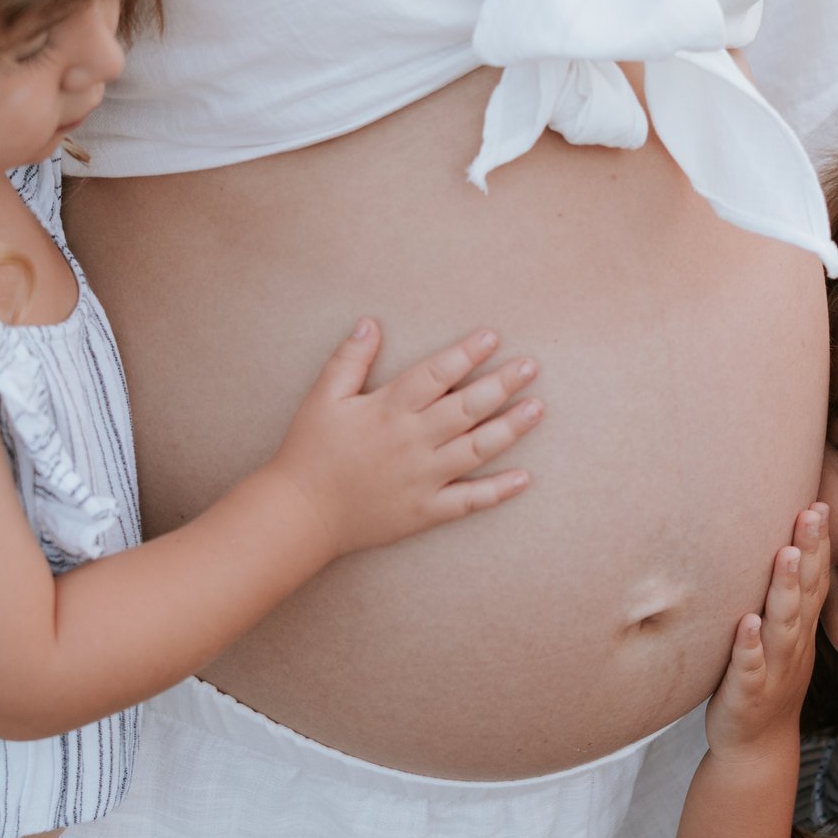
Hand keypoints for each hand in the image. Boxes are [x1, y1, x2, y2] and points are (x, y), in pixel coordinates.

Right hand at [262, 321, 542, 559]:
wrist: (300, 514)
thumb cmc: (309, 452)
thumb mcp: (322, 398)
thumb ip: (349, 360)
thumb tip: (370, 323)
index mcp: (388, 409)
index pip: (436, 374)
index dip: (466, 353)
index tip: (493, 337)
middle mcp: (412, 441)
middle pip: (466, 407)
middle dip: (502, 384)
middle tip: (531, 366)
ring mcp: (422, 478)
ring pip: (476, 449)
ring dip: (510, 428)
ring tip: (537, 408)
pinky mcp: (425, 511)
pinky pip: (468, 501)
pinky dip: (498, 491)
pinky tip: (524, 478)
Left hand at [707, 504, 831, 755]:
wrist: (756, 748)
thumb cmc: (763, 683)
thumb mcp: (779, 639)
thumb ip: (783, 601)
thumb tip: (778, 550)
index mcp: (798, 630)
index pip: (814, 579)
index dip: (819, 543)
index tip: (819, 504)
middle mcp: (792, 645)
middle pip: (805, 593)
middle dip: (809, 551)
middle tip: (811, 512)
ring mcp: (773, 670)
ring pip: (783, 625)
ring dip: (786, 590)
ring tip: (786, 556)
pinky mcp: (748, 694)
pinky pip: (750, 668)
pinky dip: (750, 647)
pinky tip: (747, 624)